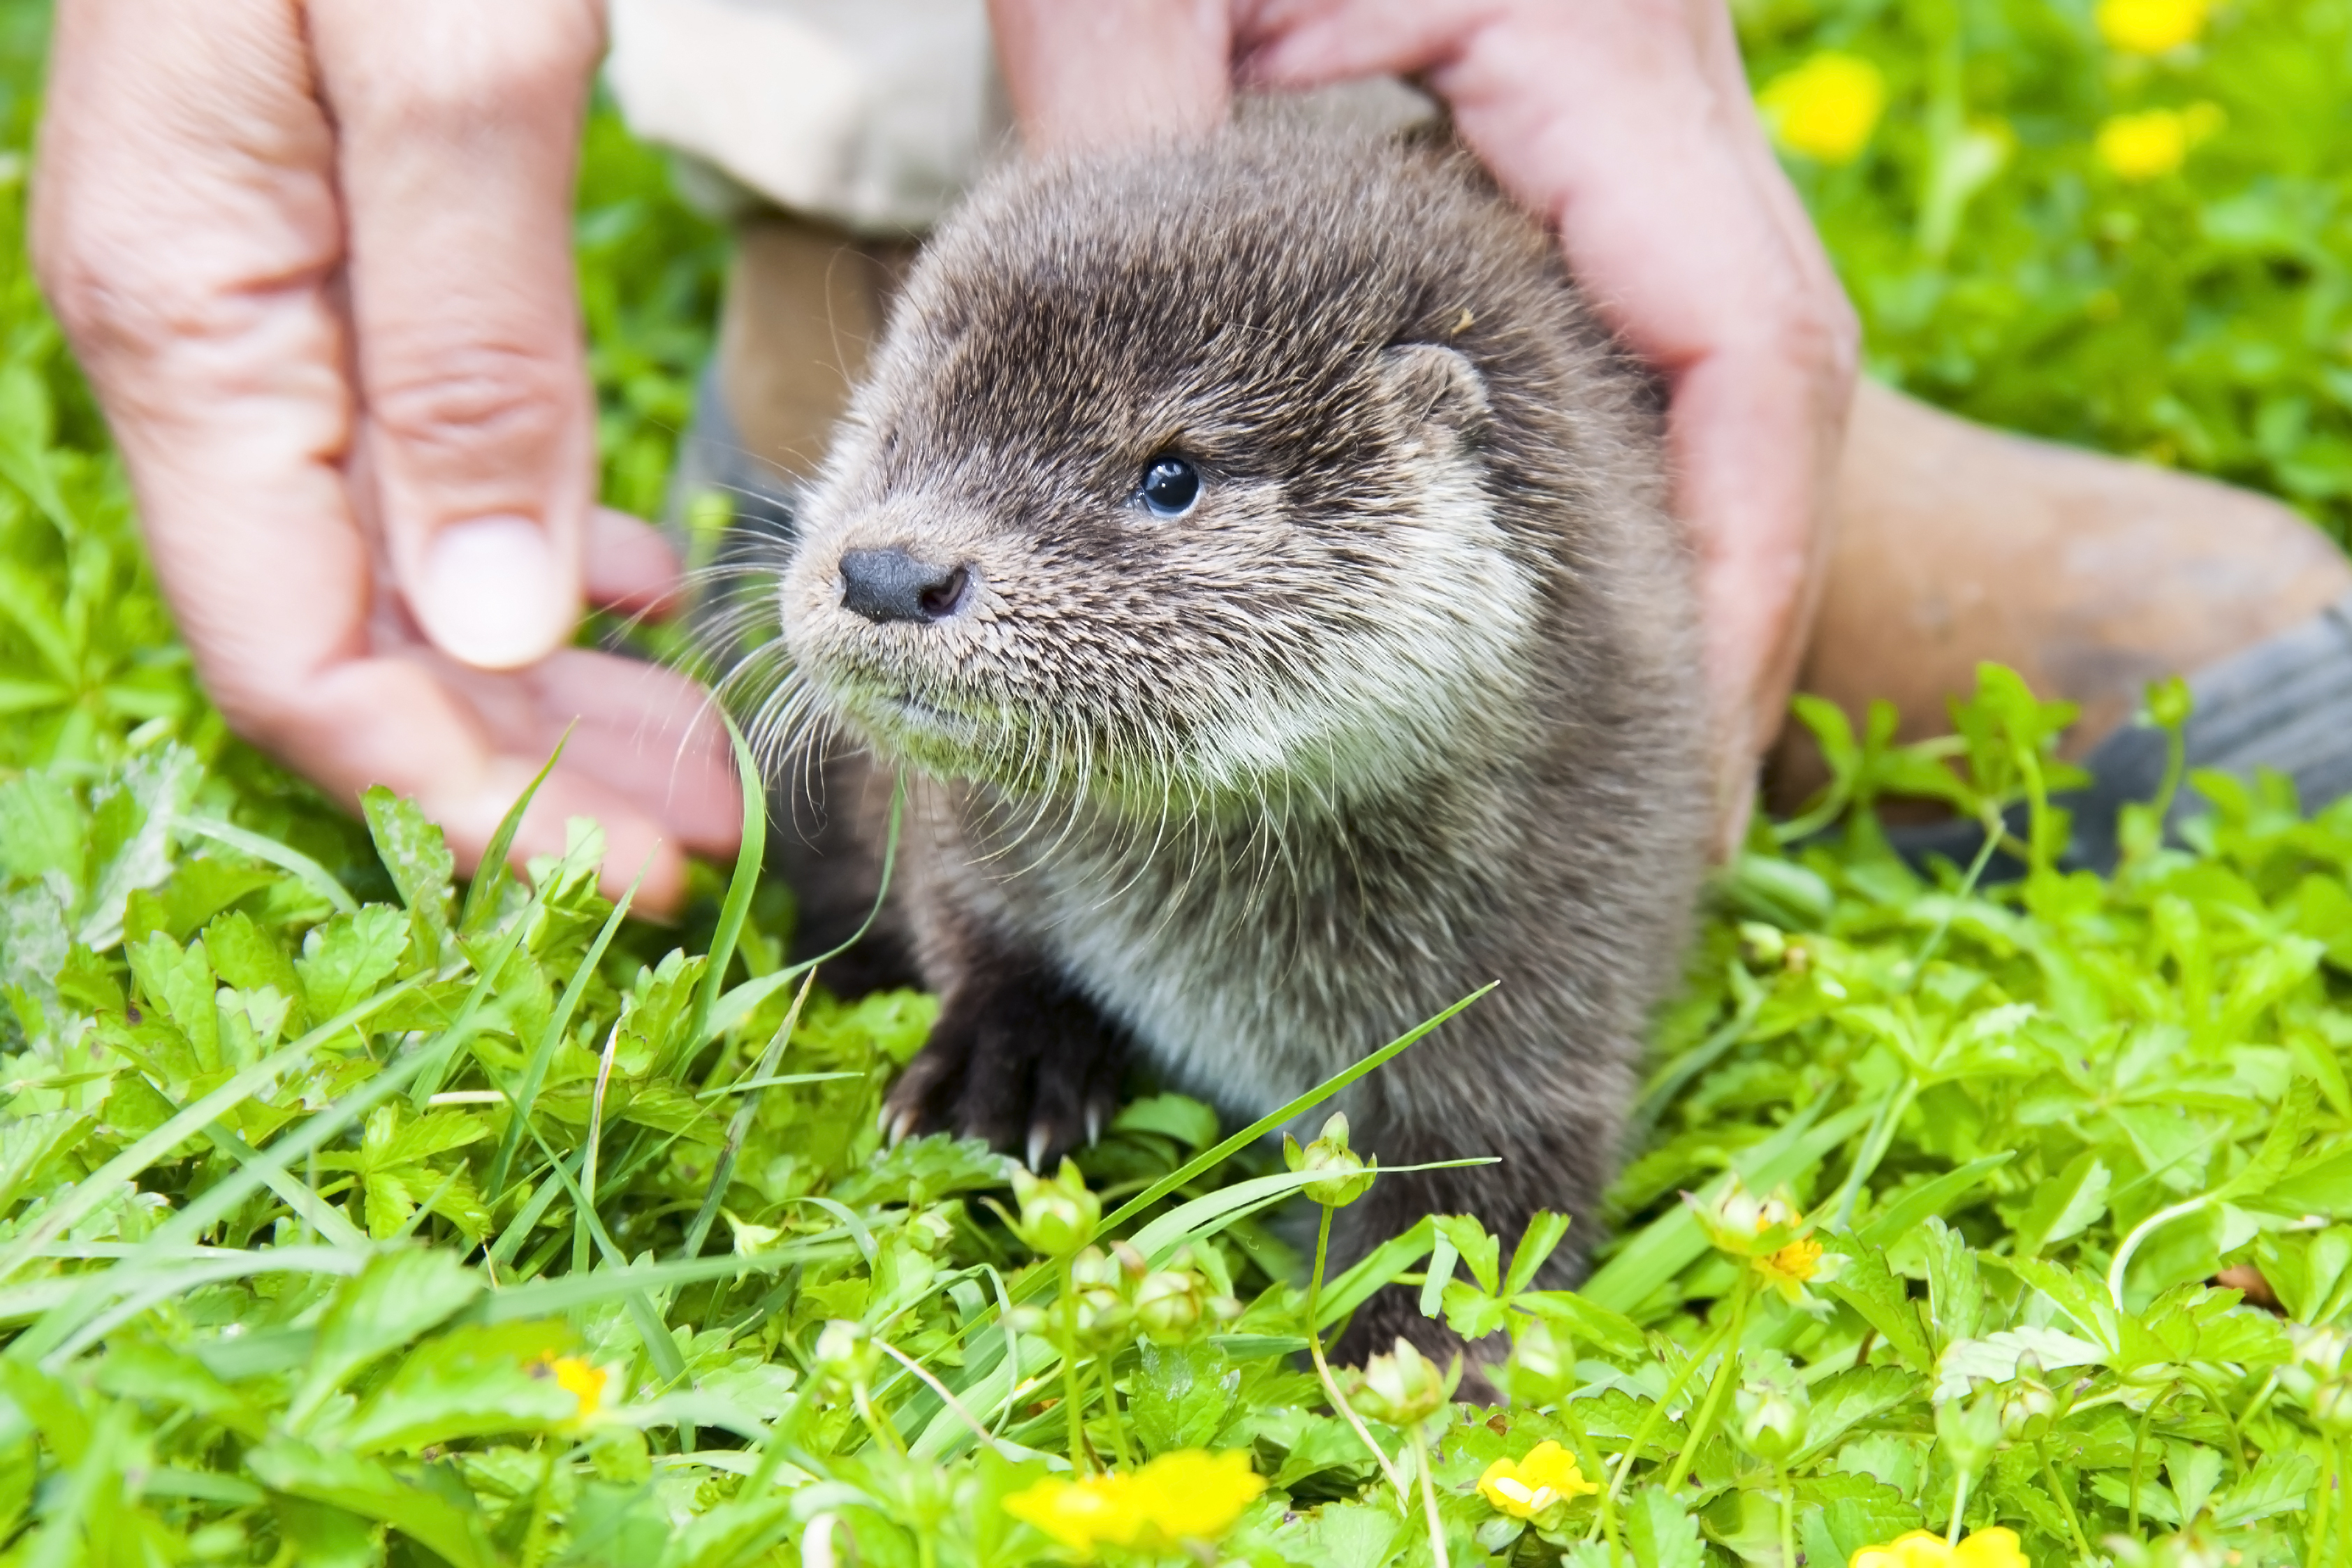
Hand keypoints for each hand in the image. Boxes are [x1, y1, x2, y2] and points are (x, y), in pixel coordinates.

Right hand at [34, 0, 741, 913]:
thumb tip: (489, 617)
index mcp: (200, 302)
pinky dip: (543, 555)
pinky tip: (636, 587)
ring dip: (550, 684)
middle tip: (720, 836)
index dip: (469, 794)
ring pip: (409, 563)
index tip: (649, 873)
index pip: (300, 649)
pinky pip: (439, 456)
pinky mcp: (376, 240)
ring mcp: (291, 287)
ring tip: (705, 751)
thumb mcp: (448, 55)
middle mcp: (221, 322)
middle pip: (361, 633)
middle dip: (530, 764)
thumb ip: (460, 330)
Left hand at [990, 0, 1859, 849]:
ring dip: (1663, 535)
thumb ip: (1117, 146)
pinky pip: (1605, 302)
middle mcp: (1648, 83)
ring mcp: (1611, 92)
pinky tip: (1512, 549)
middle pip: (1758, 383)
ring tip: (1590, 717)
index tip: (1678, 762)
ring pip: (1692, 352)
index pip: (1747, 360)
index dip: (1737, 582)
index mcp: (1602, 47)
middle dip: (1720, 596)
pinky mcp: (1542, 101)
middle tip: (1643, 795)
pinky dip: (1584, 441)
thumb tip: (1073, 386)